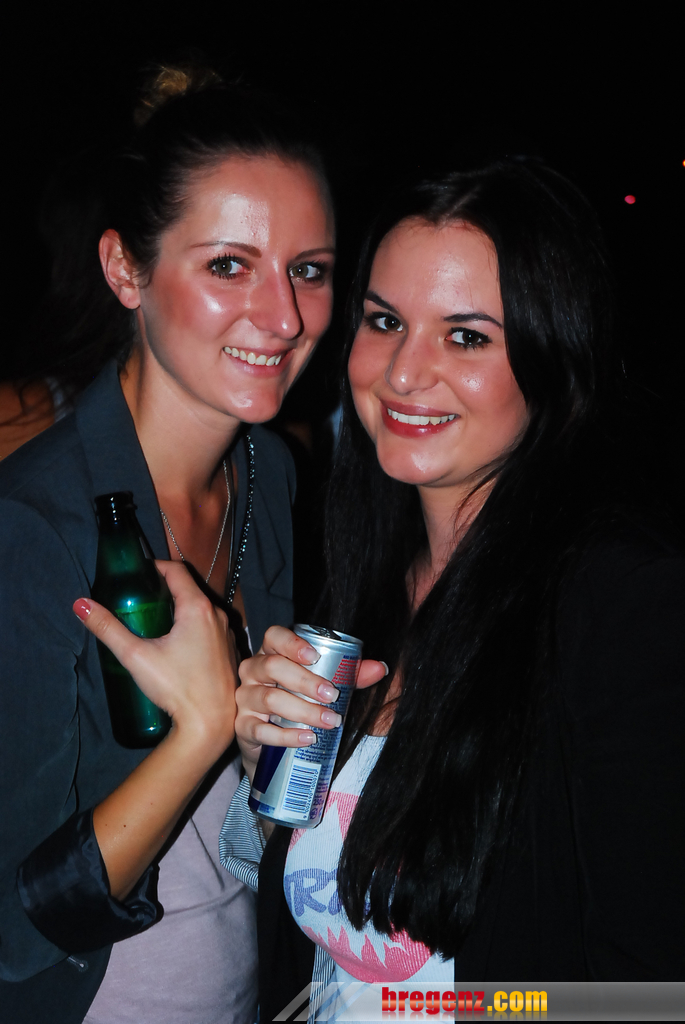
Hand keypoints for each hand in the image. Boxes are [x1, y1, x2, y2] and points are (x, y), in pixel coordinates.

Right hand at [74, 560, 236, 751]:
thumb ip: (108, 628)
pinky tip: (176, 642)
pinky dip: (193, 625)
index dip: (155, 567)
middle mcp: (217, 615)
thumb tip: (81, 605)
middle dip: (165, 588)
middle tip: (141, 596)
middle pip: (189, 588)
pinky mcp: (229, 651)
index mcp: (197, 608)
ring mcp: (226, 633)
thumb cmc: (176, 688)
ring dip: (180, 607)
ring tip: (155, 618)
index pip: (176, 570)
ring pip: (201, 609)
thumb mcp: (135, 656)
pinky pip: (210, 626)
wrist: (209, 724)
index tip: (138, 573)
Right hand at [236, 625, 387, 780]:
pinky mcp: (242, 727)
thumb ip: (351, 676)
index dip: (292, 643)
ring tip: (329, 721)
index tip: (315, 657)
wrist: (275, 750)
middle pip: (273, 666)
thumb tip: (380, 668)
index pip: (274, 636)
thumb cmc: (300, 706)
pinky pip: (261, 730)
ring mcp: (245, 699)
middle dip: (306, 681)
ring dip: (303, 710)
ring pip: (270, 698)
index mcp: (272, 653)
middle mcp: (253, 671)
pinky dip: (287, 735)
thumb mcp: (326, 688)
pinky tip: (308, 738)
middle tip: (332, 695)